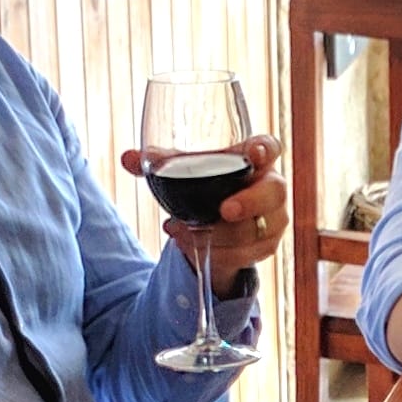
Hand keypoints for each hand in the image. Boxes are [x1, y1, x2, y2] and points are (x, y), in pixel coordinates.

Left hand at [118, 135, 289, 289]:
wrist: (218, 224)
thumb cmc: (208, 184)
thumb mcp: (186, 170)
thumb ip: (161, 163)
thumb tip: (127, 158)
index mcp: (256, 158)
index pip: (270, 147)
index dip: (265, 150)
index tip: (254, 154)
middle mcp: (272, 187)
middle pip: (274, 193)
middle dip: (251, 203)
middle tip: (224, 210)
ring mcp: (273, 218)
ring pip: (253, 230)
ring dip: (217, 234)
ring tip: (182, 229)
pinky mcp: (266, 246)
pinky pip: (243, 254)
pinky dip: (214, 252)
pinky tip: (189, 242)